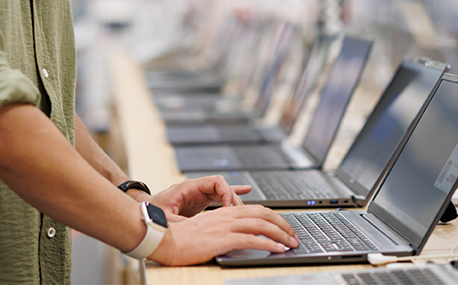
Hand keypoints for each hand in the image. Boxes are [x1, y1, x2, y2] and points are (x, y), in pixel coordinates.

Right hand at [147, 205, 298, 265]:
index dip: (273, 217)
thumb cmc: (180, 239)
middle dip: (282, 224)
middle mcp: (226, 216)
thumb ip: (221, 230)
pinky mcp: (222, 239)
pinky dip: (268, 243)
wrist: (163, 238)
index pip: (256, 210)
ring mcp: (225, 226)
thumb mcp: (205, 230)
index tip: (284, 227)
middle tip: (294, 235)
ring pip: (261, 224)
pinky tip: (277, 249)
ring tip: (292, 243)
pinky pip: (251, 239)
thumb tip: (237, 238)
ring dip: (281, 234)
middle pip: (263, 214)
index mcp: (223, 213)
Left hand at [149, 176, 249, 217]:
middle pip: (223, 187)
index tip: (230, 208)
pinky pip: (219, 195)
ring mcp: (200, 193)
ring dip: (234, 200)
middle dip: (234, 199)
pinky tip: (245, 190)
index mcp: (189, 187)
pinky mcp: (201, 200)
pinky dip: (232, 194)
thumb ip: (181, 223)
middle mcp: (197, 188)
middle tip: (239, 214)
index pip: (216, 181)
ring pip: (223, 192)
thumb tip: (193, 229)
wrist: (144, 210)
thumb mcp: (166, 219)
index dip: (227, 192)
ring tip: (244, 211)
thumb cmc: (153, 212)